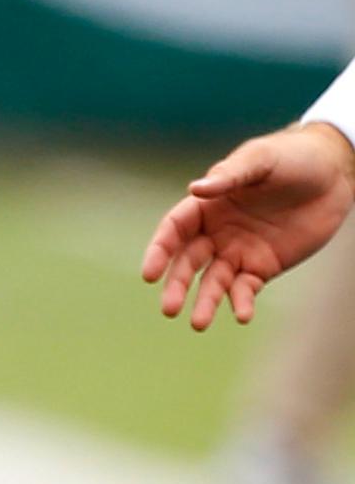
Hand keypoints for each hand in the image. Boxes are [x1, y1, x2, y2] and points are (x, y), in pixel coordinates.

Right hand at [143, 121, 354, 330]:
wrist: (334, 174)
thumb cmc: (291, 158)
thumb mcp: (260, 160)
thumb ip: (229, 177)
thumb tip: (195, 189)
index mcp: (205, 206)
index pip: (173, 231)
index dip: (159, 252)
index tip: (150, 274)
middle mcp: (215, 232)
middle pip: (187, 262)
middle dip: (176, 285)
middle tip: (169, 309)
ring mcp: (238, 252)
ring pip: (213, 282)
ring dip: (204, 302)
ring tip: (199, 324)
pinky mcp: (263, 267)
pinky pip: (246, 289)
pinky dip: (242, 303)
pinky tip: (242, 315)